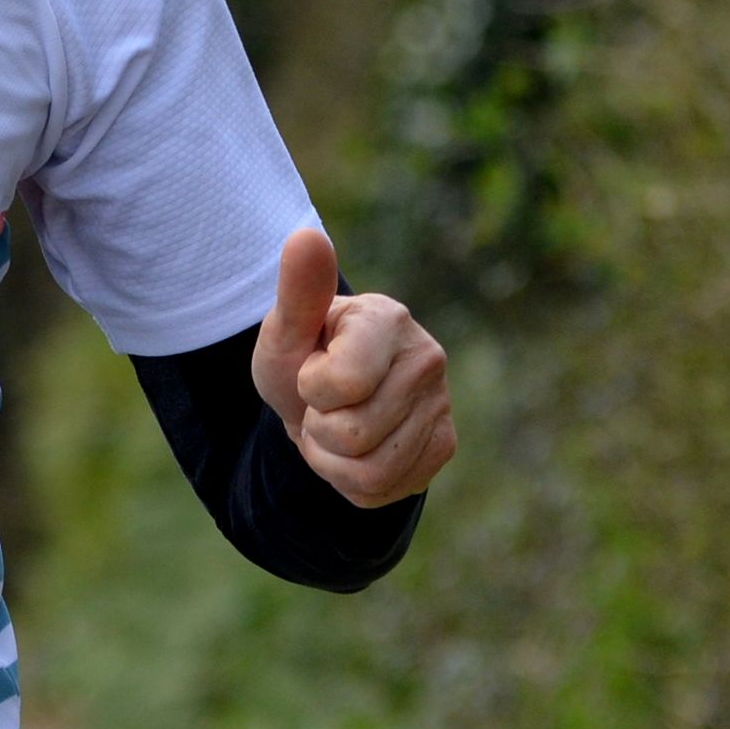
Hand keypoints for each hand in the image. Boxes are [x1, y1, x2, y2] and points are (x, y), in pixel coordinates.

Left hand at [247, 226, 456, 509]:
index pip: (340, 385)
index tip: (313, 370)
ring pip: (368, 469)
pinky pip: (384, 490)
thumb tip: (307, 237)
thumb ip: (297, 291)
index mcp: (389, 319)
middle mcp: (427, 358)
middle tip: (324, 405)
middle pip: (351, 434)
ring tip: (336, 428)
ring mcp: (441, 404)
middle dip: (318, 429)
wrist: (322, 402)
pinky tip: (355, 451)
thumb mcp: (286, 329)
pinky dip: (352, 481)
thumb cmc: (303, 357)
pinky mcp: (443, 446)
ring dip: (332, 460)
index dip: (310, 389)